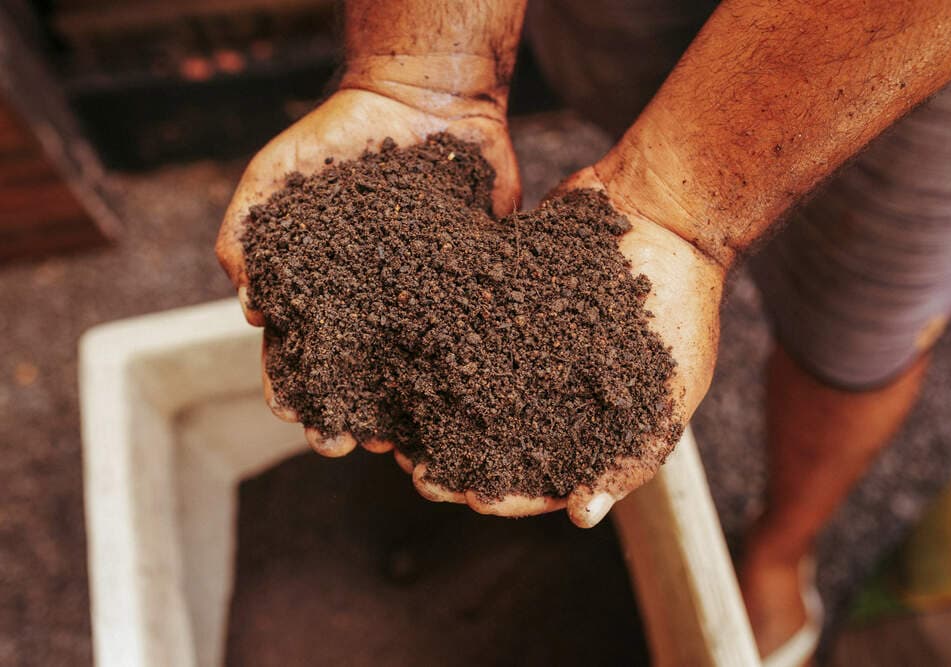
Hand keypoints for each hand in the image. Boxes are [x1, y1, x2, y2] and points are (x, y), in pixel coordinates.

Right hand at [215, 85, 519, 477]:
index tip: (295, 415)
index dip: (291, 388)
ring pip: (409, 370)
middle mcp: (368, 306)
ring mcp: (419, 300)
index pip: (296, 353)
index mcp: (319, 290)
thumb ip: (247, 228)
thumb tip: (247, 303)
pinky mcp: (468, 287)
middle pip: (352, 376)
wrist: (420, 99)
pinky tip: (456, 400)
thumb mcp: (278, 173)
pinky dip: (461, 371)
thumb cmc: (337, 136)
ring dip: (399, 409)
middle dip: (343, 415)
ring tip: (398, 440)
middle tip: (346, 444)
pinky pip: (465, 338)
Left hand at [418, 166, 725, 526]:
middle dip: (457, 463)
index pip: (542, 479)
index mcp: (590, 422)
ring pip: (467, 395)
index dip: (507, 496)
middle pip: (495, 444)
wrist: (664, 214)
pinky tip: (408, 366)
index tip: (474, 500)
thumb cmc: (680, 305)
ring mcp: (524, 348)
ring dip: (434, 418)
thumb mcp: (672, 387)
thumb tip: (584, 517)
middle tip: (420, 473)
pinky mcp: (502, 305)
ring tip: (399, 434)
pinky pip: (462, 338)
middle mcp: (552, 391)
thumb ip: (632, 453)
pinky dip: (437, 356)